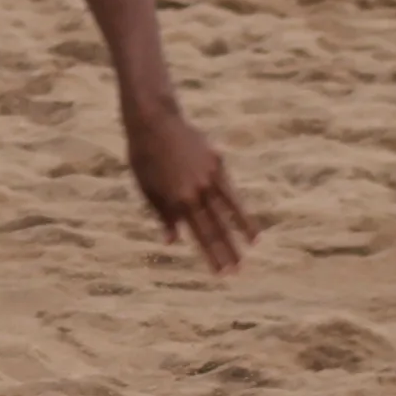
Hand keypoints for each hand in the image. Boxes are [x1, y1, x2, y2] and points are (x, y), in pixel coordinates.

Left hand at [125, 105, 255, 272]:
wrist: (155, 123)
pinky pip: (231, 191)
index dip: (211, 256)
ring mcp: (210, 177)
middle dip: (227, 252)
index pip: (198, 235)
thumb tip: (173, 241)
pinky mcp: (218, 164)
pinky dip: (240, 208)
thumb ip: (163, 215)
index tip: (220, 273)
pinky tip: (248, 219)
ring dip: (240, 232)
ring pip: (229, 210)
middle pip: (215, 227)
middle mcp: (196, 192)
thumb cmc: (144, 158)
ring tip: (251, 248)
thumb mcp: (146, 189)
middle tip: (237, 272)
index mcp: (176, 201)